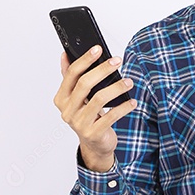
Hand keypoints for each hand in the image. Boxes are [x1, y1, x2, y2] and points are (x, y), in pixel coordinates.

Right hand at [53, 46, 136, 171]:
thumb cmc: (88, 116)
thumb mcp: (78, 98)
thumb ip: (71, 78)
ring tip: (129, 81)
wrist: (95, 145)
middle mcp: (67, 111)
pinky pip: (111, 116)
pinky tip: (132, 101)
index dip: (84, 60)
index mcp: (61, 98)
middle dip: (102, 70)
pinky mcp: (93, 134)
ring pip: (99, 99)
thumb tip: (64, 54)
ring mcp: (79, 124)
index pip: (71, 74)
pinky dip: (123, 107)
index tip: (98, 48)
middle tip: (117, 61)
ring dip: (116, 87)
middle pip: (85, 84)